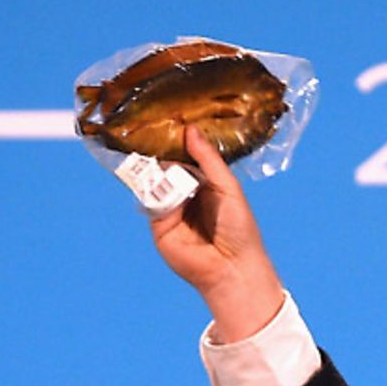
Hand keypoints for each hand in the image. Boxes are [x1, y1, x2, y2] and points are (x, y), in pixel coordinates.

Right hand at [148, 126, 284, 342]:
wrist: (232, 267)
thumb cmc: (239, 229)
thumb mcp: (227, 187)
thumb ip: (208, 159)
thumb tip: (190, 130)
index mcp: (206, 184)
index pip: (186, 157)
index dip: (178, 141)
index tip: (168, 117)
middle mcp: (186, 195)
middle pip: (167, 166)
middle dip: (160, 149)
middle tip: (150, 124)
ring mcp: (170, 209)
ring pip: (156, 181)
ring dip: (153, 166)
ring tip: (147, 142)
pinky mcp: (158, 224)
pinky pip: (150, 200)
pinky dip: (150, 186)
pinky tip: (152, 173)